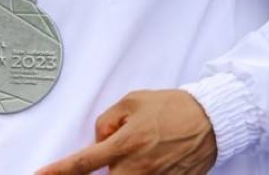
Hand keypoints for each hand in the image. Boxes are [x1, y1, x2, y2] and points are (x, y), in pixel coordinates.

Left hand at [34, 89, 216, 174]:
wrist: (209, 122)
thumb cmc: (170, 108)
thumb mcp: (132, 101)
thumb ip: (107, 121)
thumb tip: (99, 141)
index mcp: (125, 145)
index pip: (83, 163)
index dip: (59, 172)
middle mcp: (136, 170)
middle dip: (98, 169)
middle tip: (115, 148)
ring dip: (120, 169)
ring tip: (142, 144)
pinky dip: (136, 171)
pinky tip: (150, 154)